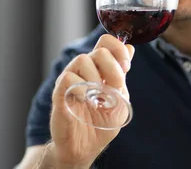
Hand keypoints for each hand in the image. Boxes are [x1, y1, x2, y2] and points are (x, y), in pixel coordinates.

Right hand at [48, 34, 134, 166]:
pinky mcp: (60, 92)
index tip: (127, 66)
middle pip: (99, 50)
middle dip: (113, 67)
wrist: (85, 148)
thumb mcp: (120, 99)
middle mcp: (84, 70)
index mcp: (100, 69)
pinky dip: (82, 89)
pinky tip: (86, 101)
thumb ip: (122, 75)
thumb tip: (130, 48)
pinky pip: (69, 78)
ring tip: (98, 98)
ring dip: (96, 79)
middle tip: (116, 86)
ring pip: (83, 59)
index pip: (106, 42)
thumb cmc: (101, 124)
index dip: (118, 48)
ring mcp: (71, 79)